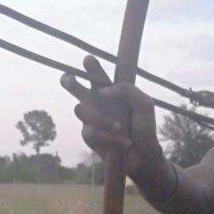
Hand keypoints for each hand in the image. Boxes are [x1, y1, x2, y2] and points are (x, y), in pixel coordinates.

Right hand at [60, 56, 163, 178]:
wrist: (143, 154)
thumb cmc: (144, 126)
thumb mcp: (144, 104)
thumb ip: (127, 90)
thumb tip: (102, 91)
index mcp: (109, 91)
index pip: (97, 75)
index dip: (91, 66)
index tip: (89, 60)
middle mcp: (96, 102)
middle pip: (74, 87)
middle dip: (69, 81)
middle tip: (70, 79)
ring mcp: (90, 118)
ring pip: (81, 110)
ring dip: (101, 118)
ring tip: (120, 127)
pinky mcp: (89, 136)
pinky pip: (91, 131)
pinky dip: (109, 137)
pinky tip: (123, 142)